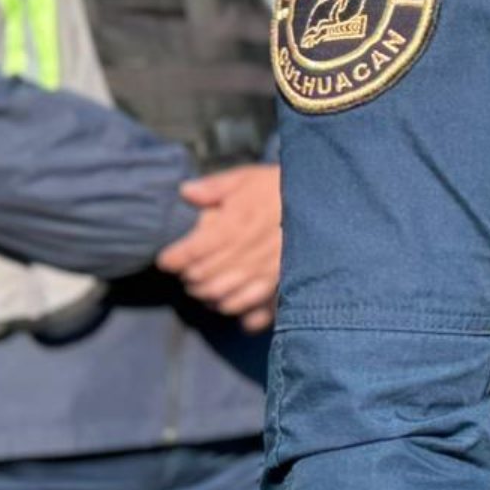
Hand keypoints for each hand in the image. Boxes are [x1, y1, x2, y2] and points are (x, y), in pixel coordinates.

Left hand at [156, 165, 280, 328]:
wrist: (323, 201)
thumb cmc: (281, 187)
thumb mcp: (246, 177)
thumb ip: (214, 187)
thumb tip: (184, 192)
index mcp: (233, 227)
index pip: (191, 252)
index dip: (172, 259)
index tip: (166, 259)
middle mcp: (246, 255)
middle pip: (202, 278)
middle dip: (188, 277)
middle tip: (186, 270)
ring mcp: (264, 274)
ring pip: (222, 298)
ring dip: (207, 295)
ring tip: (204, 286)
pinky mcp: (281, 286)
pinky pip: (252, 311)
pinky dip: (236, 311)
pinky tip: (230, 302)